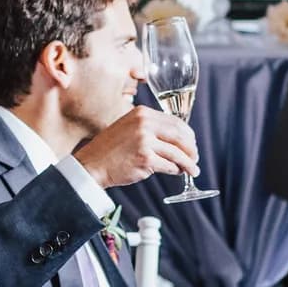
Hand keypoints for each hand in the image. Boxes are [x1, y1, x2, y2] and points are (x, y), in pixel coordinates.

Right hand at [72, 106, 199, 188]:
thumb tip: (177, 137)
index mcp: (142, 113)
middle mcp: (144, 124)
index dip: (188, 134)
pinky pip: (169, 165)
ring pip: (177, 152)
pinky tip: (178, 173)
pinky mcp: (145, 159)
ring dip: (188, 163)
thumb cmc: (110, 149)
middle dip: (191, 148)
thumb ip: (149, 127)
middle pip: (180, 135)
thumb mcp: (128, 127)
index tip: (192, 143)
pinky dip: (177, 170)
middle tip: (195, 157)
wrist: (92, 164)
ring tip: (193, 169)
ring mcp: (145, 141)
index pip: (175, 121)